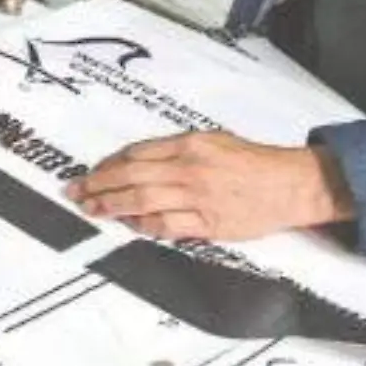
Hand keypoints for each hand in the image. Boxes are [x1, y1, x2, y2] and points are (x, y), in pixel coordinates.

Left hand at [62, 131, 354, 242]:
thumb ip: (178, 150)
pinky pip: (166, 225)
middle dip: (98, 184)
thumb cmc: (254, 162)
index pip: (136, 153)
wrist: (288, 184)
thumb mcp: (214, 140)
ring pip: (141, 200)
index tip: (92, 172)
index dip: (109, 164)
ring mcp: (197, 197)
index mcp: (190, 144)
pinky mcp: (208, 222)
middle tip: (77, 191)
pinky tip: (128, 224)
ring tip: (92, 209)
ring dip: (111, 206)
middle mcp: (189, 168)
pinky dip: (143, 224)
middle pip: (130, 176)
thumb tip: (141, 162)